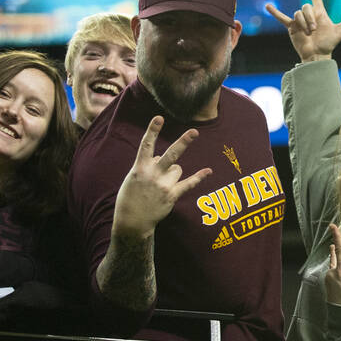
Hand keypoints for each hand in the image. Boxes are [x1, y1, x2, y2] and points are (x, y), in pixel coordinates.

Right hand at [111, 117, 210, 239]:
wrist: (132, 222)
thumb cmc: (131, 196)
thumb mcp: (133, 177)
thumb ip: (147, 165)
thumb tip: (160, 156)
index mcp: (140, 168)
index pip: (146, 145)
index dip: (152, 130)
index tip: (159, 117)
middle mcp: (153, 175)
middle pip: (171, 154)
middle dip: (183, 142)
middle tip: (195, 132)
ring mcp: (163, 185)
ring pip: (177, 169)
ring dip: (172, 173)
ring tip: (160, 185)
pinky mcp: (172, 196)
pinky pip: (189, 183)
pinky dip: (198, 177)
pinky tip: (208, 171)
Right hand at [265, 0, 340, 62]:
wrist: (317, 55)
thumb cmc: (329, 44)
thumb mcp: (340, 32)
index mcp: (319, 13)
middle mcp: (308, 15)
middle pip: (305, 7)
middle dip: (309, 18)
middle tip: (314, 31)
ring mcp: (299, 20)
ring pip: (298, 13)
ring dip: (303, 23)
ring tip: (308, 34)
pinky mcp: (291, 27)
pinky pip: (281, 18)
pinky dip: (274, 12)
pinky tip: (267, 6)